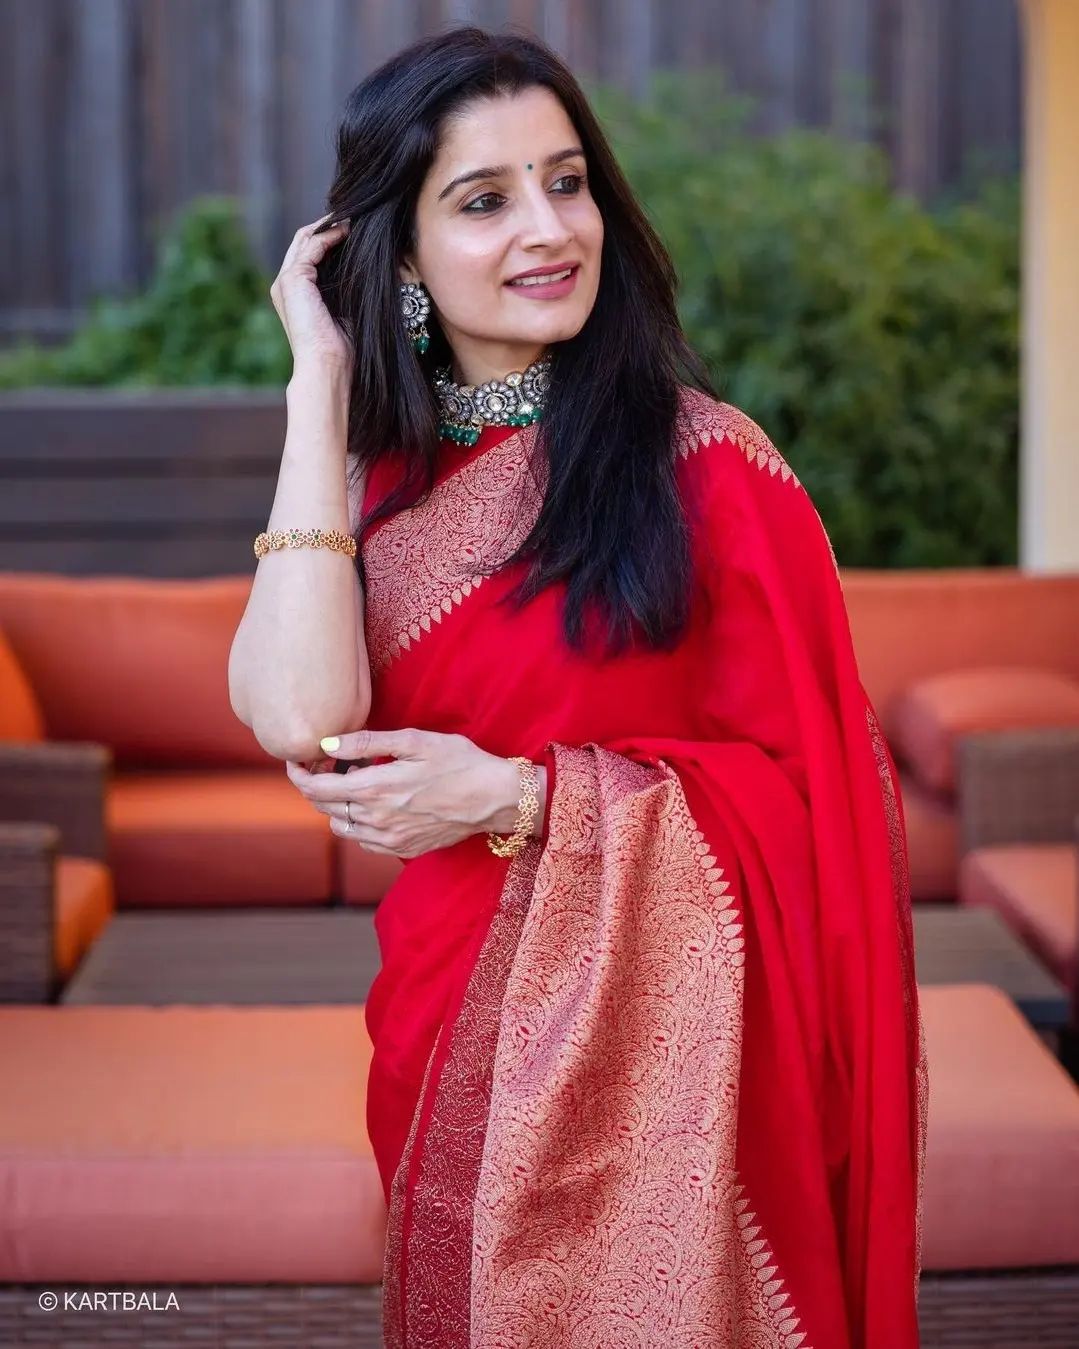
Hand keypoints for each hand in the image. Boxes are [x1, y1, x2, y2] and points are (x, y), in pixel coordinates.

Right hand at [270, 211, 353, 376]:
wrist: (328, 366)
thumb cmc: (342, 348)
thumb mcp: (347, 310)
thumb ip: (349, 288)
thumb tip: (374, 267)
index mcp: (297, 293)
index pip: (310, 253)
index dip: (330, 237)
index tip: (355, 229)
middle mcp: (286, 284)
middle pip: (304, 240)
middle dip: (328, 225)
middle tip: (354, 215)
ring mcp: (286, 281)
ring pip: (306, 238)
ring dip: (329, 225)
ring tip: (353, 218)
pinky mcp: (293, 280)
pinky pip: (311, 246)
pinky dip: (329, 235)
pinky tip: (347, 232)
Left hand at [284, 727, 523, 859]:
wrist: (495, 799)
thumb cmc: (459, 762)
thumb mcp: (415, 741)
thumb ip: (367, 743)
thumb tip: (328, 743)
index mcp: (375, 789)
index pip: (316, 788)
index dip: (299, 772)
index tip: (299, 759)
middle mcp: (375, 819)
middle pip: (323, 807)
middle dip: (315, 784)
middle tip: (326, 763)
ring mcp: (388, 839)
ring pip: (339, 825)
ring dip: (336, 804)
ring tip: (355, 782)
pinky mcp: (401, 849)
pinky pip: (361, 840)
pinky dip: (356, 821)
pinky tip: (375, 803)